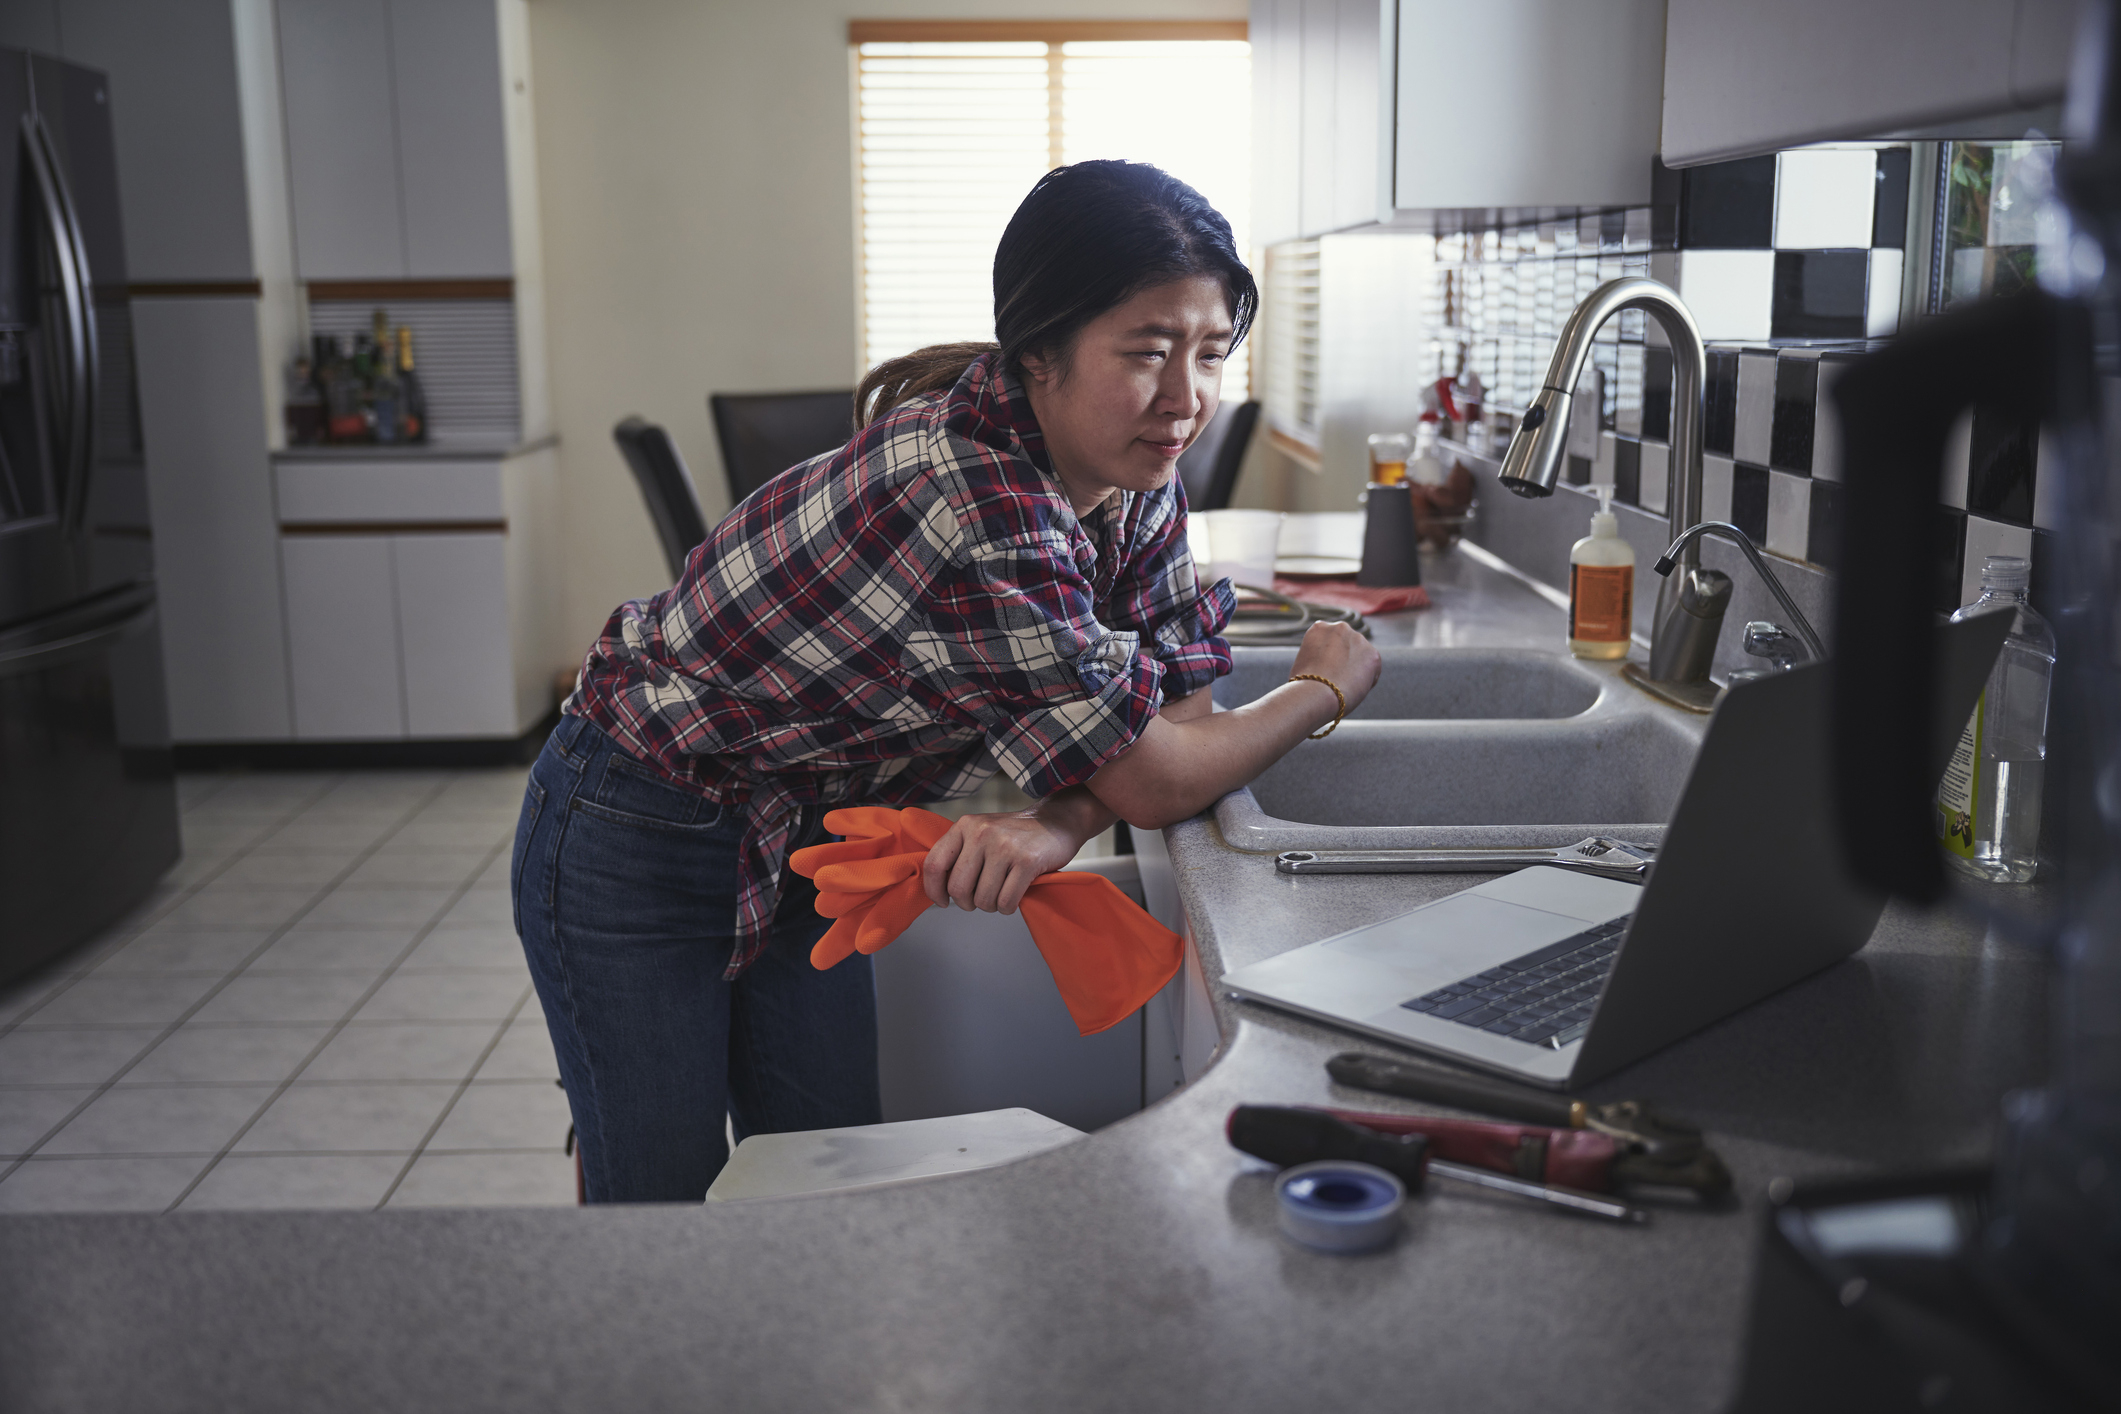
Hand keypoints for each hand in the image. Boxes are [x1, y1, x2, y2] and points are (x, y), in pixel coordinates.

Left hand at [921, 810, 1080, 914]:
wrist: (1057, 822)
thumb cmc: (1016, 834)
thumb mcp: (981, 832)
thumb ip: (959, 853)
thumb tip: (938, 888)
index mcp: (965, 826)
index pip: (934, 864)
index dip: (934, 890)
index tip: (942, 901)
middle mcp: (982, 833)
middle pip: (958, 888)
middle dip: (967, 903)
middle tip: (979, 900)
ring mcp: (1004, 847)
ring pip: (983, 899)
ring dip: (991, 906)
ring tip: (1001, 893)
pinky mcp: (1026, 862)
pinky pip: (1006, 902)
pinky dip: (1008, 907)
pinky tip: (1014, 896)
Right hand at [1291, 621, 1381, 711]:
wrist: (1314, 692)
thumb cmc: (1302, 685)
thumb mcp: (1303, 662)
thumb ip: (1318, 657)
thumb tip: (1325, 668)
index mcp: (1319, 628)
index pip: (1331, 641)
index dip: (1329, 658)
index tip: (1326, 672)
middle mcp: (1340, 628)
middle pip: (1348, 645)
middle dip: (1345, 660)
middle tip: (1337, 679)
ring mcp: (1358, 639)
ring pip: (1361, 657)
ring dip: (1356, 670)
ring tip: (1344, 686)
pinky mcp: (1373, 654)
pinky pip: (1373, 670)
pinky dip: (1367, 681)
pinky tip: (1353, 689)